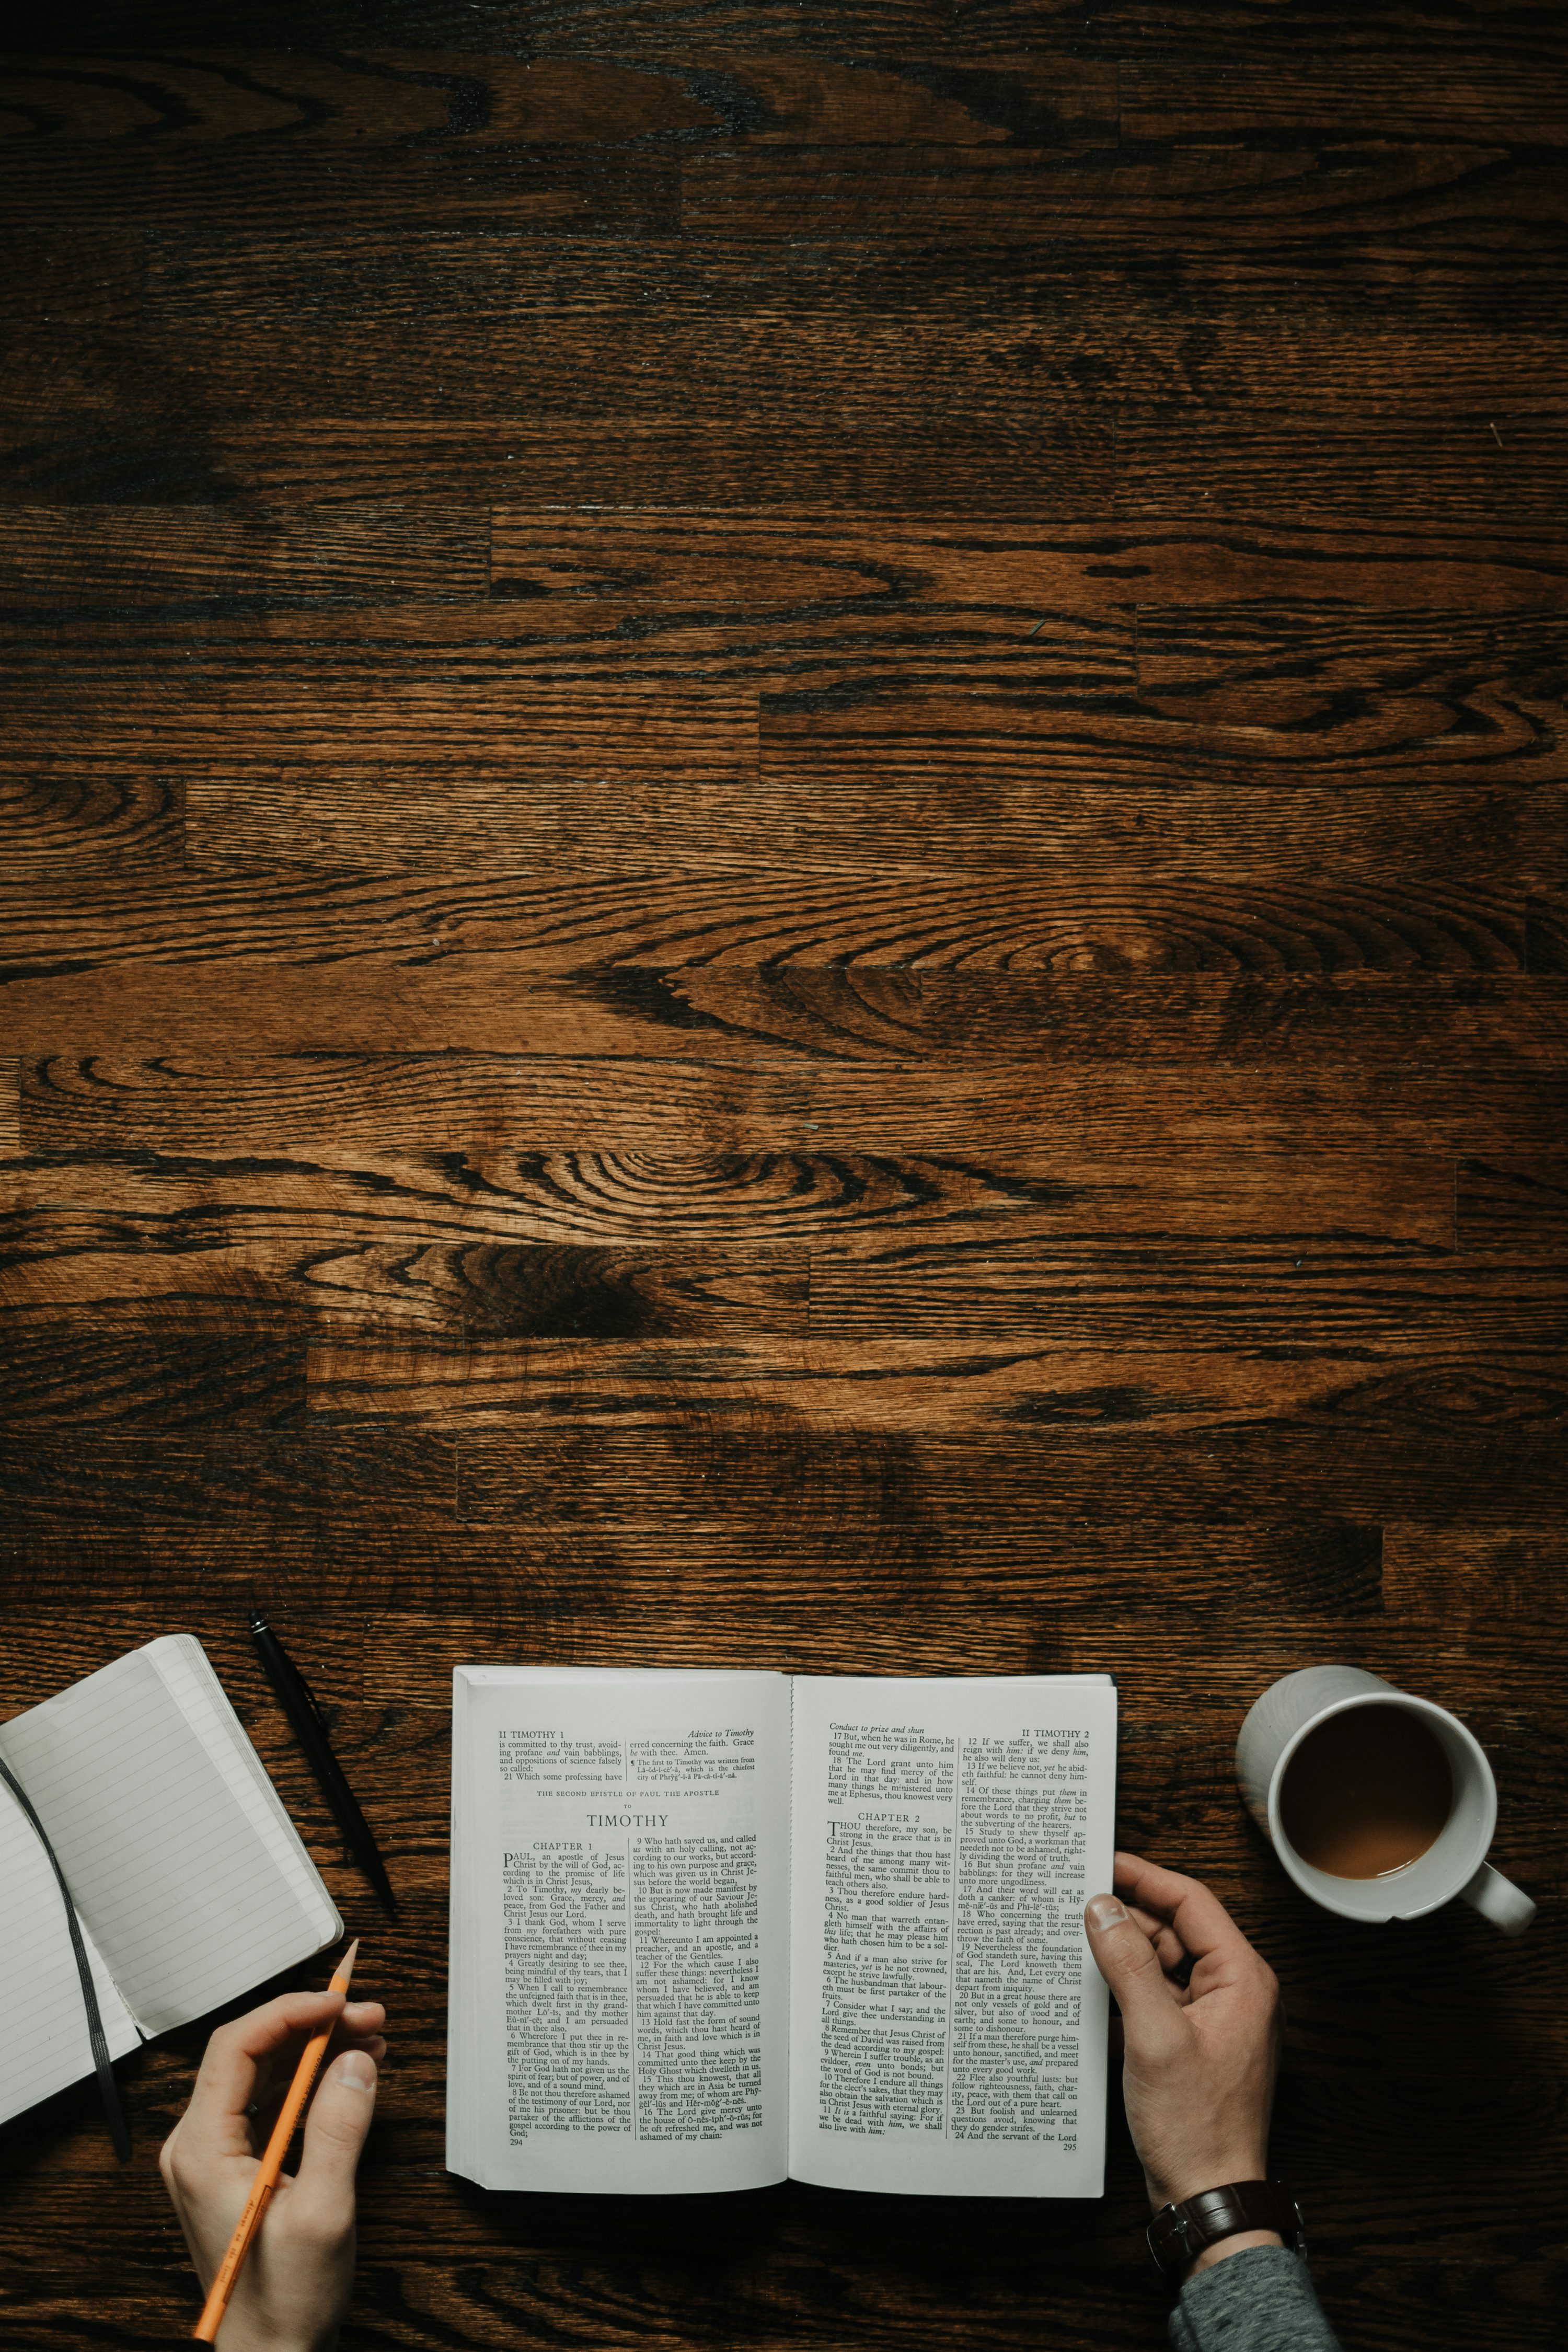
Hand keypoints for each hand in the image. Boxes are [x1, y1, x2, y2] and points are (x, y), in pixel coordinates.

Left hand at [160, 1988, 385, 2351]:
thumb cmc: (284, 2302)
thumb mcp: (322, 2214)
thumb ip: (339, 2130)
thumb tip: (355, 2061)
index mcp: (201, 2151)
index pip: (236, 2047)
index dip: (291, 2012)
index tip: (340, 2002)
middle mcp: (197, 2146)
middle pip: (250, 2052)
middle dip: (313, 2025)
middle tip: (370, 2016)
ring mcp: (213, 2156)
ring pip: (263, 2073)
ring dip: (316, 2048)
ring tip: (371, 2037)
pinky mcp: (234, 2167)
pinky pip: (269, 2102)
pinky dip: (310, 2080)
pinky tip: (350, 2072)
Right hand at [1085, 1853, 1281, 2272]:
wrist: (1208, 2197)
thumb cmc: (1195, 2127)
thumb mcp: (1153, 2035)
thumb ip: (1128, 1964)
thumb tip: (1103, 1908)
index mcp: (1242, 1979)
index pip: (1192, 1902)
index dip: (1145, 1877)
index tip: (1102, 1862)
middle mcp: (1235, 1992)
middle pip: (1176, 1929)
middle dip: (1128, 1917)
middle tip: (1076, 1904)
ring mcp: (1215, 2019)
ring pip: (1164, 1963)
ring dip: (1124, 1954)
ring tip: (1077, 1944)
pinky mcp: (1194, 2043)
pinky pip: (1159, 1996)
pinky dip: (1127, 1988)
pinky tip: (1091, 1989)